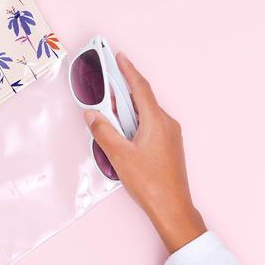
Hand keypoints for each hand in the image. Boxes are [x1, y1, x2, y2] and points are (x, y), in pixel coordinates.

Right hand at [84, 52, 206, 253]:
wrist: (172, 208)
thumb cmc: (150, 184)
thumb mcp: (119, 156)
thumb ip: (103, 132)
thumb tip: (92, 115)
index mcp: (157, 121)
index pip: (140, 88)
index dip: (128, 70)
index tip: (119, 57)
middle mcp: (167, 124)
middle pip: (141, 100)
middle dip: (121, 95)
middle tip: (103, 93)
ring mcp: (170, 135)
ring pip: (145, 114)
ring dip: (127, 113)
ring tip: (109, 118)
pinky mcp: (169, 146)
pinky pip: (150, 126)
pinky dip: (135, 124)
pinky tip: (123, 135)